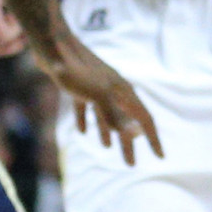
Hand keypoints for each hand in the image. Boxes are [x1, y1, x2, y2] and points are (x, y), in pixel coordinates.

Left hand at [36, 27, 160, 165]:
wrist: (52, 47)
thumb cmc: (76, 72)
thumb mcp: (98, 97)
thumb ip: (117, 116)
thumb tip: (138, 134)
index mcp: (123, 92)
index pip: (144, 119)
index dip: (153, 139)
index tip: (159, 157)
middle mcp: (114, 89)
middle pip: (126, 119)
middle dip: (128, 142)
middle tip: (130, 164)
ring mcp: (97, 87)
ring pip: (107, 114)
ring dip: (108, 132)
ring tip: (106, 148)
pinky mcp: (79, 86)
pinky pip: (86, 108)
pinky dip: (87, 121)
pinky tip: (81, 131)